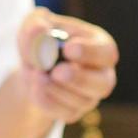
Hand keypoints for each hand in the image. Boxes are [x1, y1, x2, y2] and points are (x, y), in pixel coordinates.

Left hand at [17, 8, 118, 123]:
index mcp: (100, 46)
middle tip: (56, 72)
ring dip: (55, 89)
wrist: (31, 69)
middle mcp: (101, 74)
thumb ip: (36, 23)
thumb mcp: (34, 24)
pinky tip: (34, 87)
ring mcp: (89, 97)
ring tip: (36, 74)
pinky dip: (46, 101)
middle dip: (79, 79)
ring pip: (81, 101)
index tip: (68, 49)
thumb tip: (39, 30)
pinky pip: (64, 113)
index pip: (106, 52)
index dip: (89, 52)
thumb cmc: (40, 41)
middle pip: (103, 83)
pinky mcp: (73, 113)